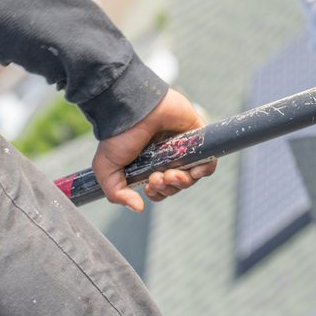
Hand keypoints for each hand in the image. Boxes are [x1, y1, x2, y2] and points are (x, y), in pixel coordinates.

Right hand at [92, 89, 215, 211]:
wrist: (131, 108)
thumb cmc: (118, 135)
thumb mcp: (106, 169)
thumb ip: (116, 193)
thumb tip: (138, 207)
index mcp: (148, 164)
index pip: (161, 188)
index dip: (158, 194)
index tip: (149, 187)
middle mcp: (166, 157)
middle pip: (177, 185)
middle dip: (168, 188)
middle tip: (157, 177)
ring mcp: (182, 146)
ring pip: (192, 176)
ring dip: (183, 182)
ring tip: (170, 174)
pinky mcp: (196, 135)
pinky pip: (208, 160)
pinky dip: (205, 170)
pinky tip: (194, 172)